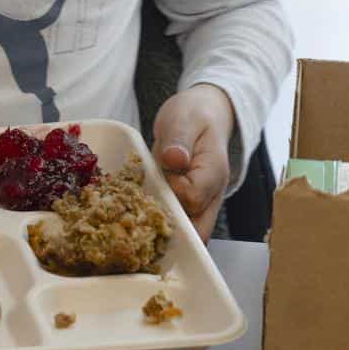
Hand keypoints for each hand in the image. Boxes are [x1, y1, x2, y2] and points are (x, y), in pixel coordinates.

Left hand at [152, 85, 236, 243]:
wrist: (204, 116)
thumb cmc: (194, 116)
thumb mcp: (183, 119)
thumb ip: (179, 140)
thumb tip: (173, 159)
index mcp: (213, 173)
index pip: (192, 198)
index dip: (170, 190)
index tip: (157, 174)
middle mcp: (212, 195)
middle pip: (196, 231)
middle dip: (166, 229)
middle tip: (138, 213)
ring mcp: (202, 203)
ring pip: (187, 233)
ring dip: (161, 230)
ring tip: (136, 215)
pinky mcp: (188, 205)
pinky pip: (177, 224)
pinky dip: (158, 223)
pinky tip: (138, 213)